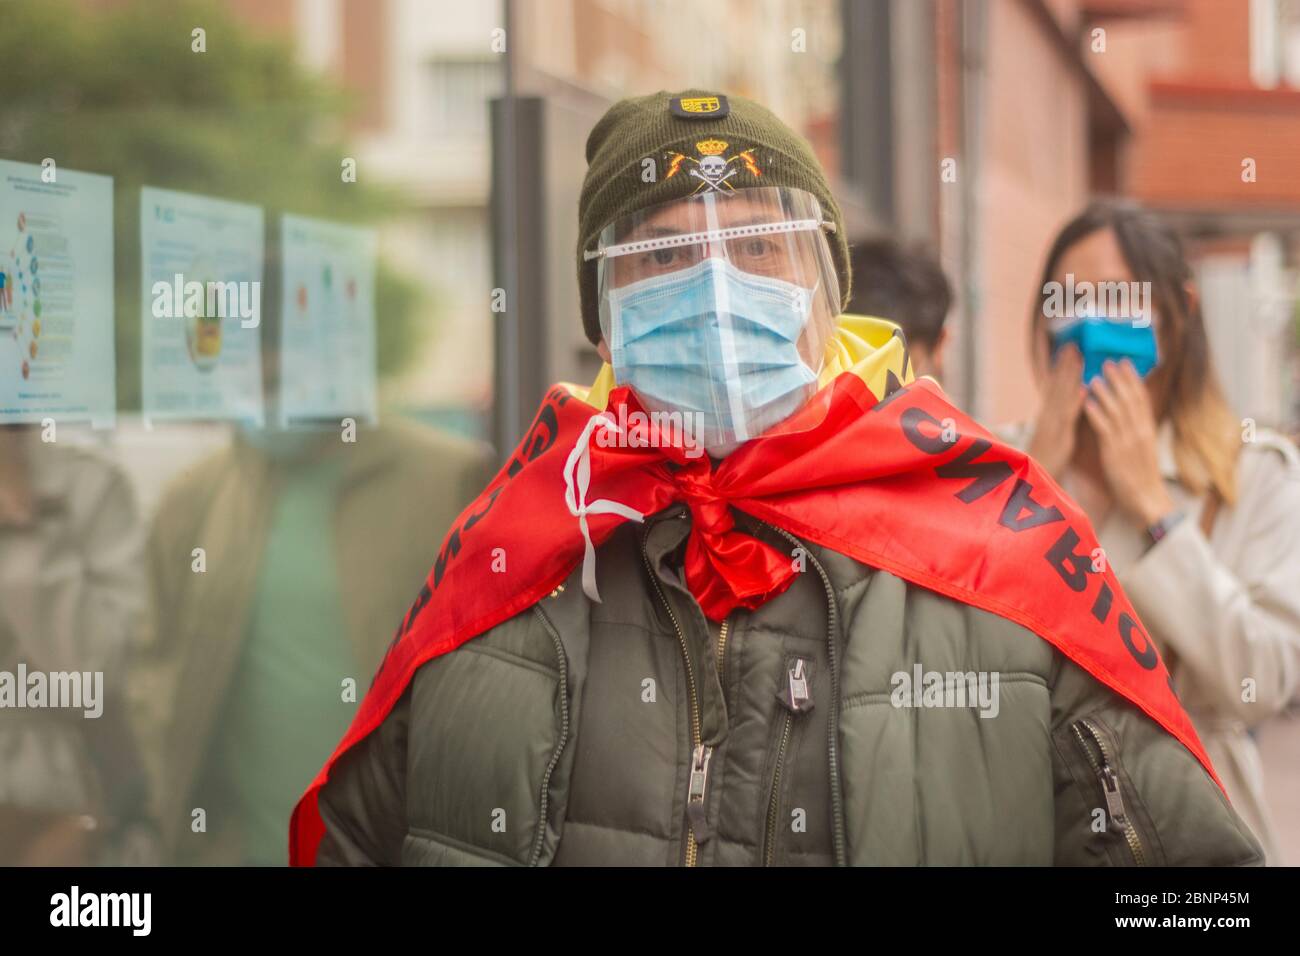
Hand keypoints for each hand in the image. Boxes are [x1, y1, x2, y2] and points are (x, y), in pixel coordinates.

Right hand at [1027, 344, 1086, 476]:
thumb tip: (1076, 396)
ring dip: (1069, 377)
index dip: (1061, 368)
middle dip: (1064, 366)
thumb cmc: (1045, 464)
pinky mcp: (1058, 440)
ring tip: (1077, 357)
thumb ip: (1061, 417)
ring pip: (1061, 398)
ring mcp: (1052, 428)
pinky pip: (1067, 421)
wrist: (1030, 487)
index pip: (1054, 388)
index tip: (1069, 349)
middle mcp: (1047, 419)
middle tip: (1073, 343)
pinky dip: (1074, 405)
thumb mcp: (1052, 437)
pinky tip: (1083, 391)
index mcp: (1046, 418)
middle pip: (1056, 387)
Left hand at [1082, 359, 1174, 526]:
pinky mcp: (1115, 451)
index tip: (1125, 363)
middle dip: (1118, 379)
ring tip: (1094, 376)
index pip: (1141, 398)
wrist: (1147, 498)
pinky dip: (1096, 413)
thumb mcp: (1144, 447)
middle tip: (1108, 361)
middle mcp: (1139, 431)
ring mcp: (1128, 440)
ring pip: (1116, 410)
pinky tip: (1088, 402)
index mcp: (1147, 429)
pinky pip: (1105, 429)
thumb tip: (1132, 414)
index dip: (1133, 379)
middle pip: (1129, 398)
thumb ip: (1137, 429)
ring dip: (1105, 392)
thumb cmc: (1142, 475)